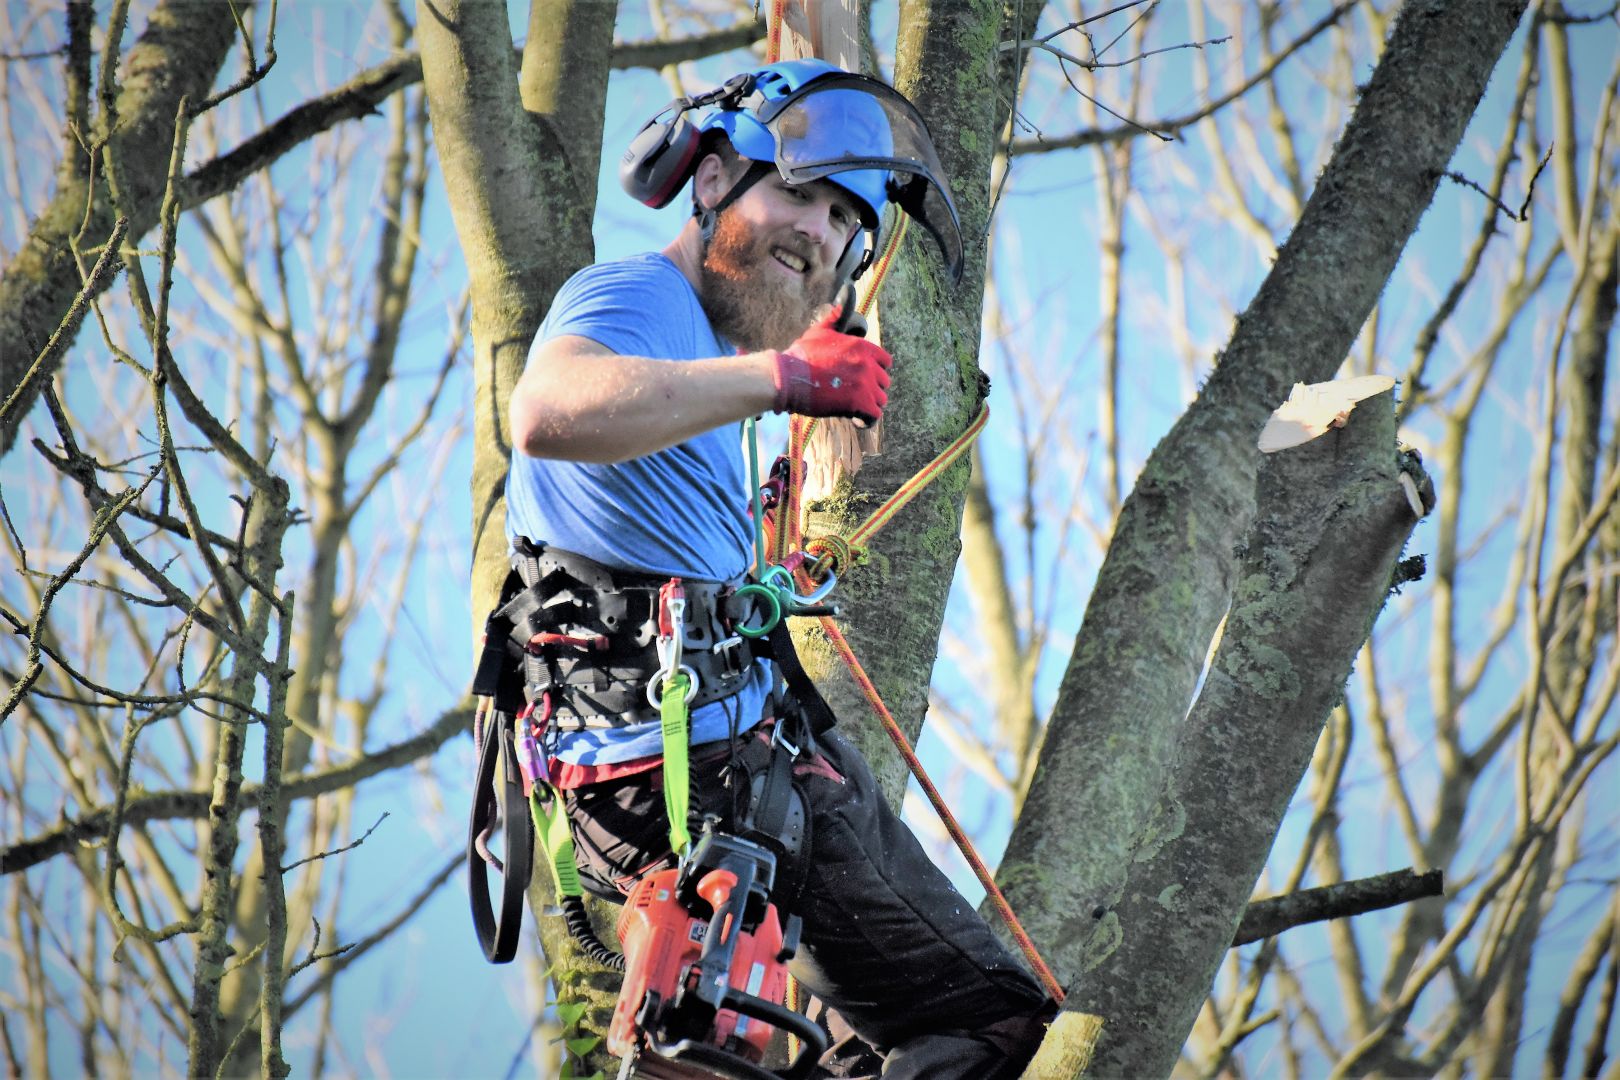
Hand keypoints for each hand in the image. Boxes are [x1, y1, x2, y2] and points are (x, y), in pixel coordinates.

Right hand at [770, 311, 892, 421]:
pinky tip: (856, 419)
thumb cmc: (801, 355)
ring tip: (854, 408)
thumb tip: (841, 305)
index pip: (886, 361)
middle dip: (872, 389)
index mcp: (862, 347)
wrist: (788, 378)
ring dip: (868, 405)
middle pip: (883, 382)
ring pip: (880, 400)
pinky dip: (866, 419)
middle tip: (855, 395)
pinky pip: (874, 415)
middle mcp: (867, 364)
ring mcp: (865, 383)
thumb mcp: (819, 331)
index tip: (865, 378)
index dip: (876, 371)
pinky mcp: (859, 402)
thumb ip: (834, 319)